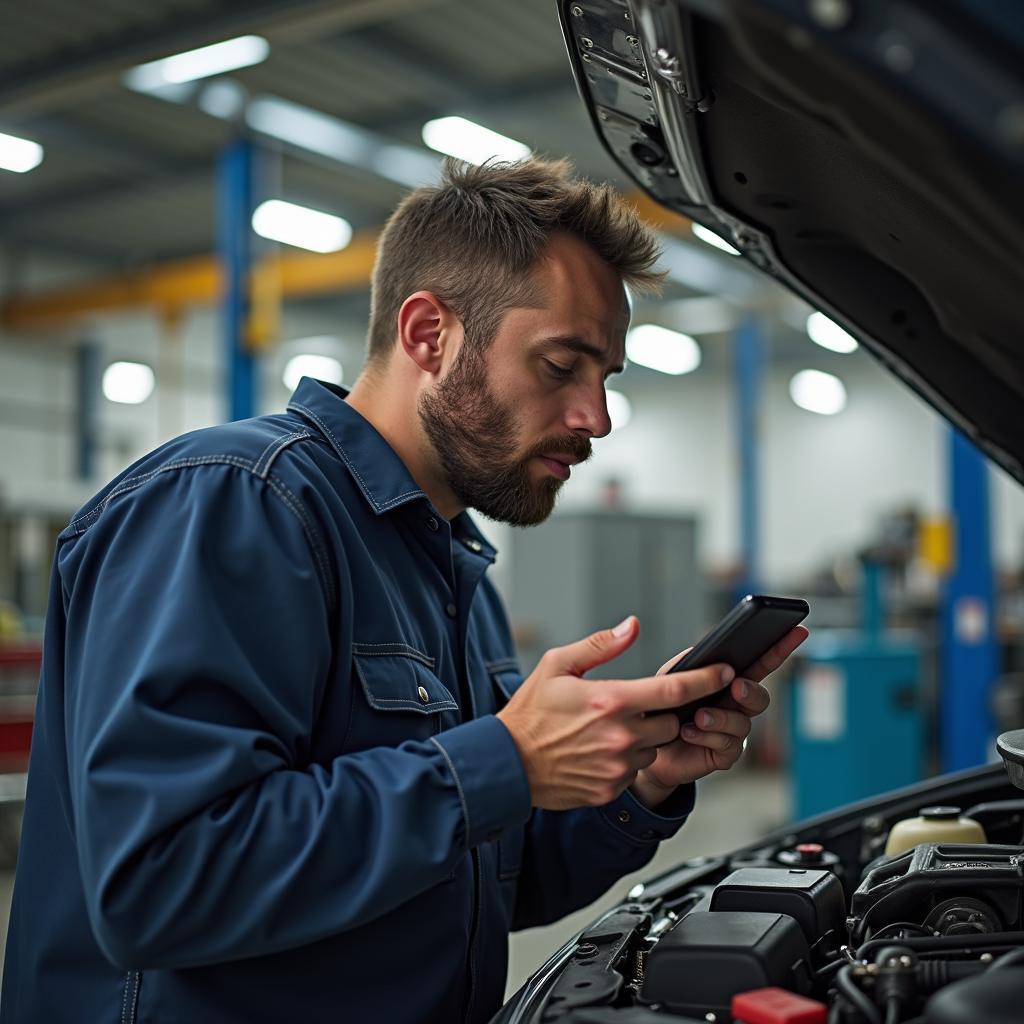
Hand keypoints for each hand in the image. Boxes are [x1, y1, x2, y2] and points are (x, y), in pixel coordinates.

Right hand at [496, 616, 734, 810]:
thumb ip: (601, 644)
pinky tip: (597, 751)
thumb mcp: (558, 665)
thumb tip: (632, 626)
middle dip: (660, 714)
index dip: (706, 680)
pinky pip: (635, 772)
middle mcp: (622, 736)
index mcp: (612, 700)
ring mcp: (618, 766)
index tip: (725, 672)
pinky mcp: (611, 789)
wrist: (506, 764)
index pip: (674, 690)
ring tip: (607, 730)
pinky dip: (625, 760)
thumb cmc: (529, 712)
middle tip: (629, 707)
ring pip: (654, 749)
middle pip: (671, 723)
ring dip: (643, 739)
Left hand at [630, 625, 809, 808]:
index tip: (797, 630)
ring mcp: (733, 730)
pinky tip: (688, 732)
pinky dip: (705, 737)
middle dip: (750, 691)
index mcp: (727, 681)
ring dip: (719, 718)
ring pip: (742, 723)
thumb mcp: (671, 679)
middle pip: (760, 696)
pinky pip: (727, 744)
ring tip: (697, 717)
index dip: (780, 647)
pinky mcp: (724, 754)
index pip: (759, 662)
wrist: (648, 747)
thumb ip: (692, 665)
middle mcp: (736, 705)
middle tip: (736, 687)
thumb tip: (713, 655)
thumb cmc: (664, 709)